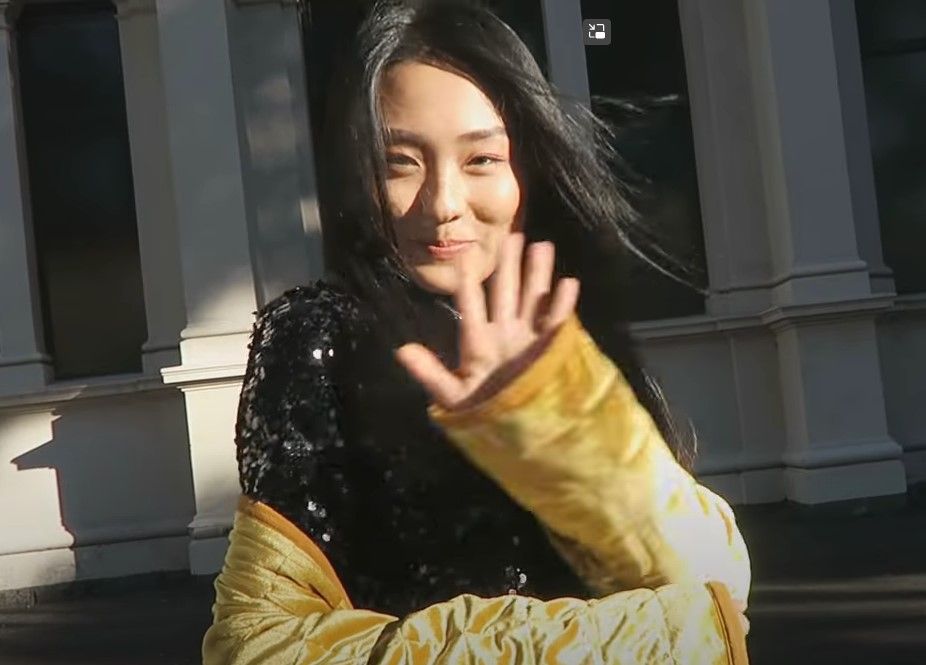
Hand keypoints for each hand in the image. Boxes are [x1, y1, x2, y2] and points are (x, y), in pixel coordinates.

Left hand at [395, 232, 579, 410]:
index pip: (471, 308)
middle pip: (506, 292)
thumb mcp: (454, 396)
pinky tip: (568, 283)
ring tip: (541, 245)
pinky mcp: (551, 348)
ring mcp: (529, 338)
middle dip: (509, 265)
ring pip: (533, 298)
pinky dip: (563, 304)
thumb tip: (401, 350)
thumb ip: (430, 373)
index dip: (467, 287)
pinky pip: (557, 321)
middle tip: (511, 234)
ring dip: (537, 274)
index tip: (463, 261)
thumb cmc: (484, 411)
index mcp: (478, 342)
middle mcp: (504, 333)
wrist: (520, 432)